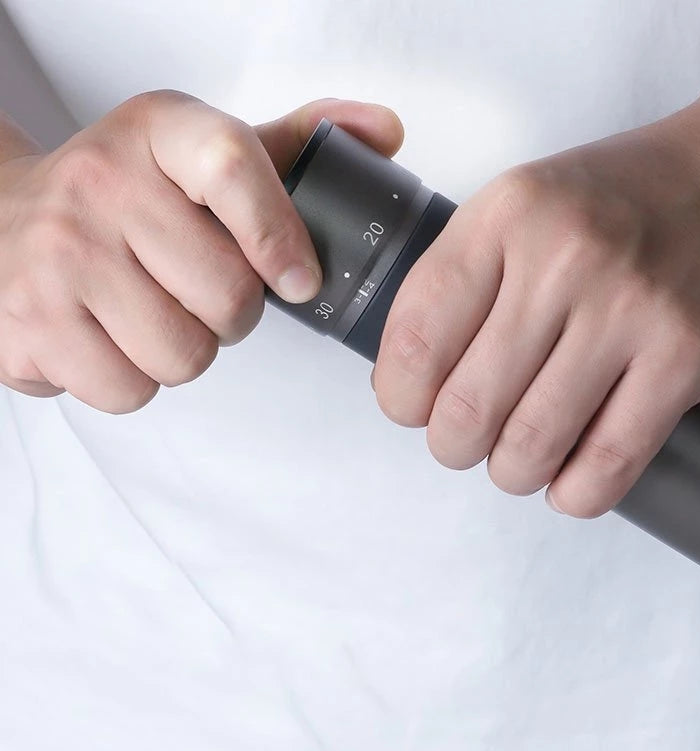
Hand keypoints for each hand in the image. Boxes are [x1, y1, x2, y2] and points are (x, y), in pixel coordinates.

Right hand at [0, 92, 402, 411]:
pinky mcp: (28, 325)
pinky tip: (111, 337)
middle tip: (195, 291)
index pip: (234, 166)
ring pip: (184, 356)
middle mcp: (100, 184)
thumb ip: (294, 143)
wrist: (6, 221)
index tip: (301, 282)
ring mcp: (58, 256)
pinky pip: (130, 391)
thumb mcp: (202, 154)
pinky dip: (134, 379)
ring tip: (150, 312)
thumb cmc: (126, 198)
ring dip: (184, 350)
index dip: (280, 236)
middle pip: (228, 298)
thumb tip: (385, 132)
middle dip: (230, 315)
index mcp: (159, 132)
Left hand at [373, 107, 699, 517]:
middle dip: (452, 445)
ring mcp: (629, 310)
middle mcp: (564, 259)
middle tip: (465, 440)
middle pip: (467, 407)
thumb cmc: (621, 202)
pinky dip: (575, 493)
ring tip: (516, 460)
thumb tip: (406, 383)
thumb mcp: (522, 207)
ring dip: (510, 472)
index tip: (411, 408)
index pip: (417, 338)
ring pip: (531, 445)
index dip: (400, 397)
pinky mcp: (685, 359)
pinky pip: (607, 463)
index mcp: (506, 216)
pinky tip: (568, 483)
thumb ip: (462, 283)